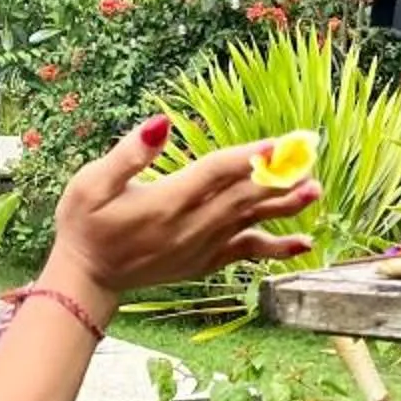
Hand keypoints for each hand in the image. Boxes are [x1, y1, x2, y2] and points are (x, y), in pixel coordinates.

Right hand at [47, 117, 319, 304]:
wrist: (87, 277)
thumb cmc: (85, 224)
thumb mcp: (90, 183)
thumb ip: (128, 154)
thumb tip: (160, 123)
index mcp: (166, 202)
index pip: (216, 173)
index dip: (249, 156)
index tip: (280, 142)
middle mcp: (189, 227)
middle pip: (242, 195)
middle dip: (278, 174)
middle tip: (309, 155)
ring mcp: (200, 248)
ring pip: (250, 222)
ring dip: (284, 207)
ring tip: (315, 191)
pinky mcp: (204, 262)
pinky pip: (246, 253)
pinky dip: (276, 248)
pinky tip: (304, 242)